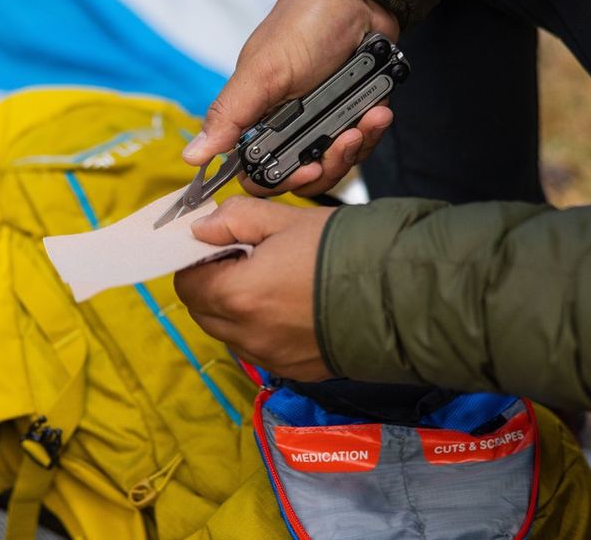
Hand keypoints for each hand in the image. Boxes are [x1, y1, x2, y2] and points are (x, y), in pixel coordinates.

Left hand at [174, 197, 336, 381]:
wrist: (404, 295)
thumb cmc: (347, 253)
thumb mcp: (286, 220)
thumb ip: (235, 219)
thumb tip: (202, 227)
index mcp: (239, 296)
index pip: (186, 283)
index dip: (196, 260)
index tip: (216, 245)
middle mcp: (249, 335)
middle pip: (203, 312)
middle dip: (212, 284)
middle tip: (243, 258)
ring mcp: (273, 358)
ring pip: (230, 333)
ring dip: (236, 308)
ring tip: (272, 279)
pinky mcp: (296, 370)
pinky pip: (261, 350)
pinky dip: (262, 328)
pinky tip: (291, 304)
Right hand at [182, 0, 399, 196]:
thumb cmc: (303, 25)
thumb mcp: (264, 71)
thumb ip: (230, 114)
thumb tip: (191, 155)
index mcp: (256, 119)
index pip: (260, 173)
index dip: (281, 181)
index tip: (306, 170)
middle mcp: (287, 127)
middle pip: (304, 176)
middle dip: (329, 164)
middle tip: (345, 140)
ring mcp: (321, 123)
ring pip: (336, 165)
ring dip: (356, 147)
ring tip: (367, 119)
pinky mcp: (351, 116)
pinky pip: (363, 144)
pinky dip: (373, 131)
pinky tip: (379, 111)